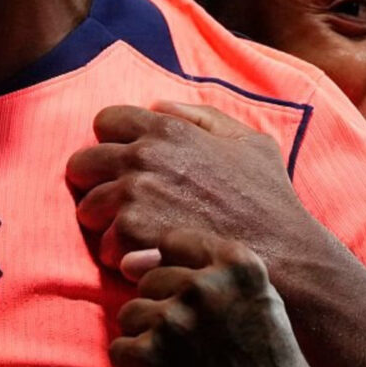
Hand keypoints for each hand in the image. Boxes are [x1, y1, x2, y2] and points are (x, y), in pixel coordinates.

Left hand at [68, 102, 332, 279]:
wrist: (283, 256)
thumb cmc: (269, 202)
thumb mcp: (250, 144)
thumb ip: (202, 118)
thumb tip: (157, 106)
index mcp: (167, 130)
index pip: (105, 121)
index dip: (114, 144)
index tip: (126, 167)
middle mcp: (143, 156)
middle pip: (82, 164)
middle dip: (98, 184)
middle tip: (121, 207)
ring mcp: (133, 194)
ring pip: (87, 208)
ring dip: (107, 225)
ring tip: (136, 238)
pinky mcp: (130, 233)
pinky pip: (103, 246)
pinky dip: (121, 257)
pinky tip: (148, 260)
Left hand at [110, 230, 335, 366]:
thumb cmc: (267, 361)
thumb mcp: (255, 299)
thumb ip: (200, 269)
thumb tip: (126, 259)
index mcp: (237, 264)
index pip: (174, 242)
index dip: (181, 279)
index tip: (201, 307)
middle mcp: (203, 286)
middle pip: (149, 281)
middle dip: (166, 312)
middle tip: (200, 348)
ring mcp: (172, 320)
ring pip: (130, 314)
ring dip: (149, 340)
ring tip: (187, 366)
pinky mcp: (145, 356)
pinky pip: (120, 349)